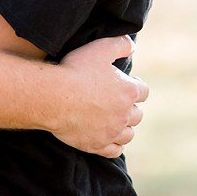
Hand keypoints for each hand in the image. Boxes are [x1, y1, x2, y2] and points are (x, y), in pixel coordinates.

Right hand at [51, 35, 147, 157]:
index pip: (143, 91)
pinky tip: (108, 138)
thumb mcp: (99, 48)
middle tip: (115, 102)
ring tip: (113, 122)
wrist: (53, 96)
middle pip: (137, 114)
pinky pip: (115, 150)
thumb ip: (120, 44)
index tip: (124, 85)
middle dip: (129, 108)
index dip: (135, 87)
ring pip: (129, 134)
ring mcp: (112, 131)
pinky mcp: (98, 145)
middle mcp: (125, 114)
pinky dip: (114, 146)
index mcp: (128, 91)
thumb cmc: (75, 70)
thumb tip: (132, 45)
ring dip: (124, 128)